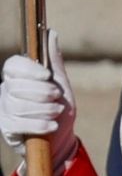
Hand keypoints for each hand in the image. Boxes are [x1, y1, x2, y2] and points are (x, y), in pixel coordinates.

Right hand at [0, 30, 77, 172]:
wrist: (61, 142)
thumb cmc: (59, 110)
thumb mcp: (62, 86)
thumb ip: (55, 62)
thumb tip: (51, 33)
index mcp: (17, 76)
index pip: (13, 65)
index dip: (29, 70)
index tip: (47, 76)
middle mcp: (6, 89)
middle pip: (17, 86)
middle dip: (42, 93)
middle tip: (57, 98)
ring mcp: (4, 108)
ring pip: (18, 105)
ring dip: (44, 110)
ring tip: (56, 112)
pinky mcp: (6, 127)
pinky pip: (19, 123)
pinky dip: (39, 125)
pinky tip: (51, 126)